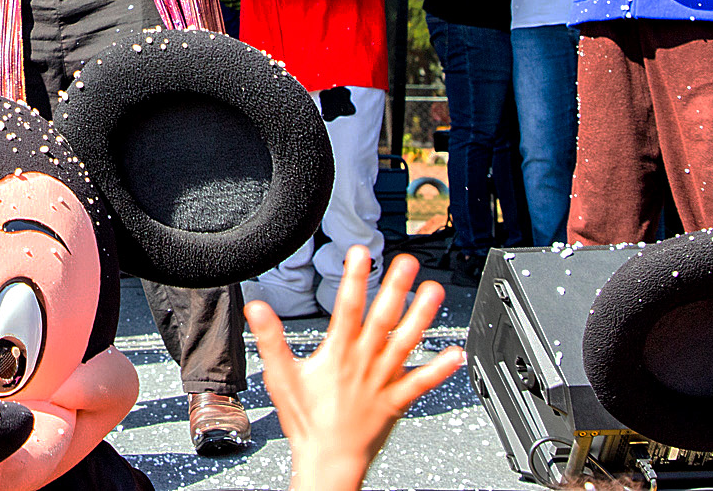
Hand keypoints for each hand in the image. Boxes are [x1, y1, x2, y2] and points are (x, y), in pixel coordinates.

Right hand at [247, 248, 462, 490]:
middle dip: (395, 287)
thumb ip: (271, 338)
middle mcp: (364, 363)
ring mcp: (384, 381)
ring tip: (434, 291)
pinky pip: (422, 382)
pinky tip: (455, 353)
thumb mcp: (281, 376)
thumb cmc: (306, 421)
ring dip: (422, 316)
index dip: (354, 278)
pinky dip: (440, 368)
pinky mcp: (397, 400)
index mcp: (337, 354)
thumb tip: (257, 307)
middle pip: (383, 318)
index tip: (361, 253)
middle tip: (407, 262)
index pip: (347, 307)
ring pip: (406, 343)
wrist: (328, 459)